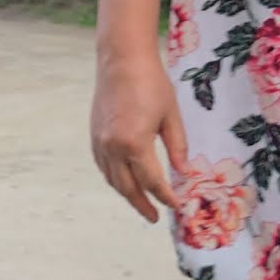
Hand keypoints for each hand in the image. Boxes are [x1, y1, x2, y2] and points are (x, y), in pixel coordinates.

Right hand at [90, 50, 188, 222]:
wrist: (121, 61)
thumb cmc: (151, 84)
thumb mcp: (171, 116)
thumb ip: (177, 147)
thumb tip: (184, 172)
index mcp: (134, 144)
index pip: (152, 181)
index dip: (165, 196)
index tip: (176, 206)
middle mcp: (113, 148)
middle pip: (128, 187)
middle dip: (142, 204)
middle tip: (154, 217)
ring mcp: (100, 143)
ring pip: (113, 179)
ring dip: (127, 194)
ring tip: (140, 203)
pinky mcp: (94, 136)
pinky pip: (103, 167)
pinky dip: (114, 179)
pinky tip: (124, 181)